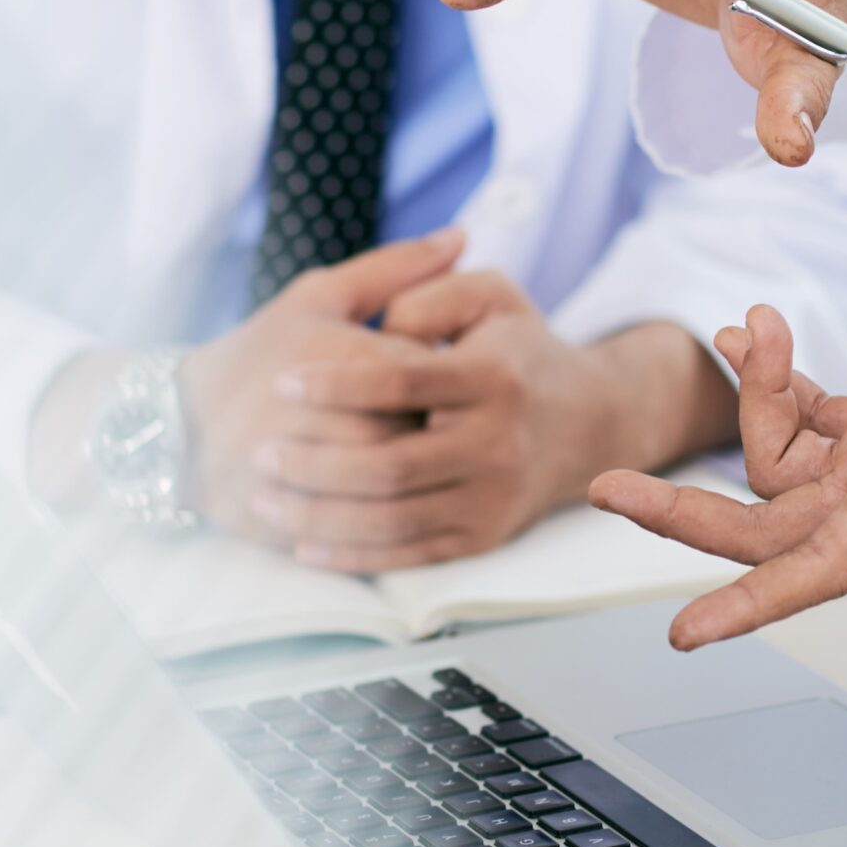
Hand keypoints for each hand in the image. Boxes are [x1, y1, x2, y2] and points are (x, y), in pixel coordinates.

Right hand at [177, 231, 469, 546]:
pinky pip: (356, 529)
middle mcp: (319, 415)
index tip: (433, 375)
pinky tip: (380, 498)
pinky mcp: (288, 520)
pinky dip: (378, 519)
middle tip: (427, 422)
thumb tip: (462, 235)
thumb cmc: (259, 351)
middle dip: (428, 426)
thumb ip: (395, 268)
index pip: (425, 370)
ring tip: (401, 454)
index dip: (440, 374)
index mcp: (333, 354)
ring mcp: (301, 473)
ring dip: (410, 474)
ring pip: (391, 484)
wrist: (176, 422)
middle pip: (416, 429)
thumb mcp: (319, 298)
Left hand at [262, 272, 736, 572]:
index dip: (337, 384)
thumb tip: (384, 322)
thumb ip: (431, 290)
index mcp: (493, 378)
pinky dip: (353, 555)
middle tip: (261, 453)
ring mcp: (491, 498)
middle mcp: (497, 444)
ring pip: (394, 519)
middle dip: (316, 464)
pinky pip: (410, 556)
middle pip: (392, 465)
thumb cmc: (517, 350)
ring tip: (267, 499)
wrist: (586, 422)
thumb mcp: (492, 295)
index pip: (402, 383)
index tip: (283, 382)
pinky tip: (305, 543)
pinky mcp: (483, 536)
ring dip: (321, 516)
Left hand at [588, 285, 846, 647]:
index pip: (817, 570)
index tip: (683, 637)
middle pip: (765, 522)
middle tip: (602, 485)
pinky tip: (758, 331)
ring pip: (780, 463)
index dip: (749, 606)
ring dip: (749, 402)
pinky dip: (779, 382)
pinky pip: (813, 421)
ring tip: (753, 323)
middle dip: (682, 508)